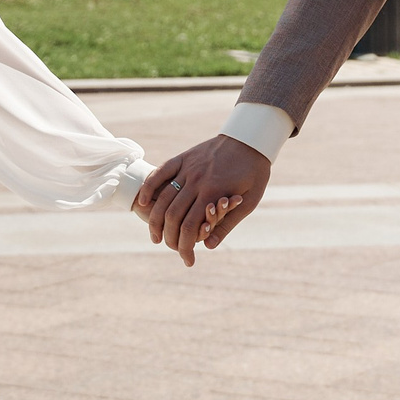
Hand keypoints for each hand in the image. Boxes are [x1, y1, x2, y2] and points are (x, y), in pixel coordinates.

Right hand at [136, 135, 272, 265]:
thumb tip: (210, 246)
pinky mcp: (183, 158)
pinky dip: (150, 188)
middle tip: (169, 248)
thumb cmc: (254, 173)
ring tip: (155, 235)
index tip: (187, 260)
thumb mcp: (249, 201)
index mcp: (214, 193)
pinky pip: (161, 173)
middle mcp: (197, 181)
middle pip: (172, 215)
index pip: (191, 227)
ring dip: (156, 220)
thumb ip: (227, 223)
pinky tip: (145, 203)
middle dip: (169, 237)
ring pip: (163, 197)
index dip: (185, 246)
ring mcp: (188, 168)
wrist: (251, 139)